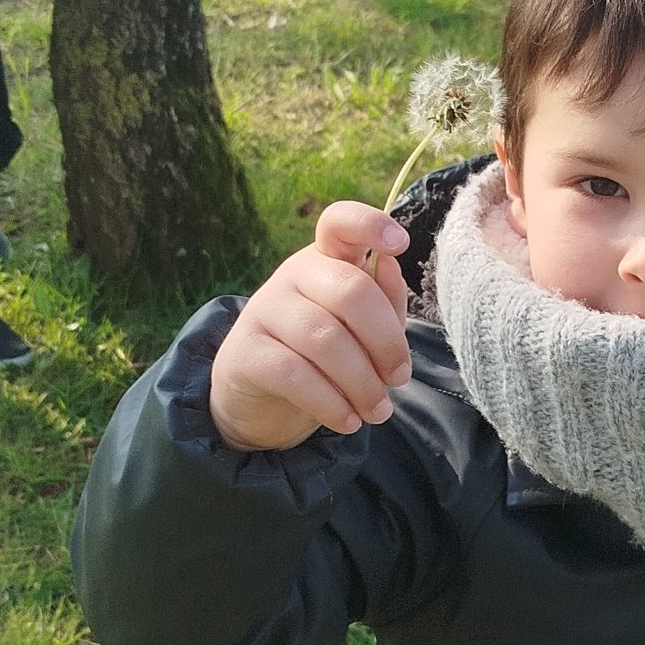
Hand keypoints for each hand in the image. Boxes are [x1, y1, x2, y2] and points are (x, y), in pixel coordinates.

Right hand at [209, 202, 412, 451]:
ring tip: (378, 412)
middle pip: (350, 292)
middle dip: (386, 342)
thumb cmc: (324, 354)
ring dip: (362, 384)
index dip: (370, 224)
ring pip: (325, 340)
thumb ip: (383, 300)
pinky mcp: (243, 351)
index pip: (339, 222)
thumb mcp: (360, 328)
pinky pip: (295, 375)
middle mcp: (293, 275)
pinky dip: (331, 403)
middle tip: (400, 378)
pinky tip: (348, 421)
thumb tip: (392, 269)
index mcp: (326, 259)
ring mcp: (264, 310)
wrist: (259, 397)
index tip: (400, 243)